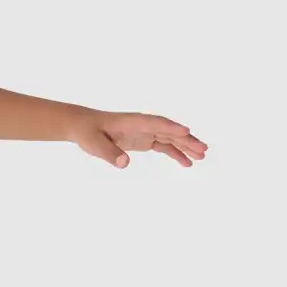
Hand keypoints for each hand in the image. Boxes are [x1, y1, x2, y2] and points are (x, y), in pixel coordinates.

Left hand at [70, 109, 206, 168]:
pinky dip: (176, 153)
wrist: (84, 126)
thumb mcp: (94, 144)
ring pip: (171, 138)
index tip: (186, 132)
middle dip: (186, 140)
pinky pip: (164, 146)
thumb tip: (124, 164)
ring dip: (186, 146)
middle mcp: (143, 125)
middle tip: (203, 150)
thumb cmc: (88, 132)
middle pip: (169, 131)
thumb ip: (109, 153)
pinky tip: (187, 163)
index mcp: (133, 122)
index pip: (156, 123)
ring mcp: (145, 132)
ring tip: (202, 156)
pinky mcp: (144, 140)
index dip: (170, 127)